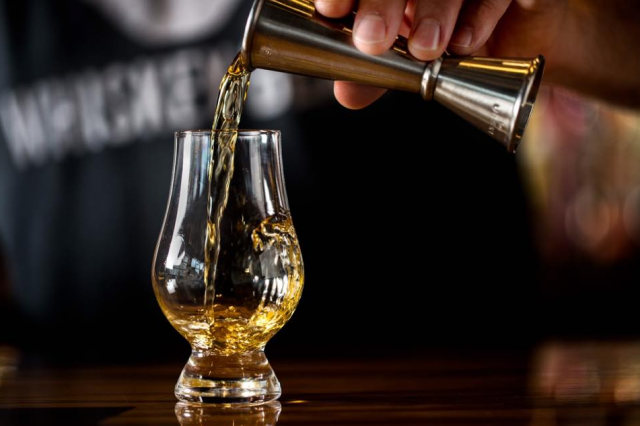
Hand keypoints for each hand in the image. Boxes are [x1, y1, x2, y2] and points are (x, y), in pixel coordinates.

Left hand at [315, 0, 639, 108]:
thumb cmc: (456, 39)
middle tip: (371, 38)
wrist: (519, 46)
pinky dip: (483, 15)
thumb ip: (380, 71)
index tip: (331, 11)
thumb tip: (348, 93)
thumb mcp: (412, 60)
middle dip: (383, 3)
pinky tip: (466, 43)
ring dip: (436, 11)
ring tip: (426, 50)